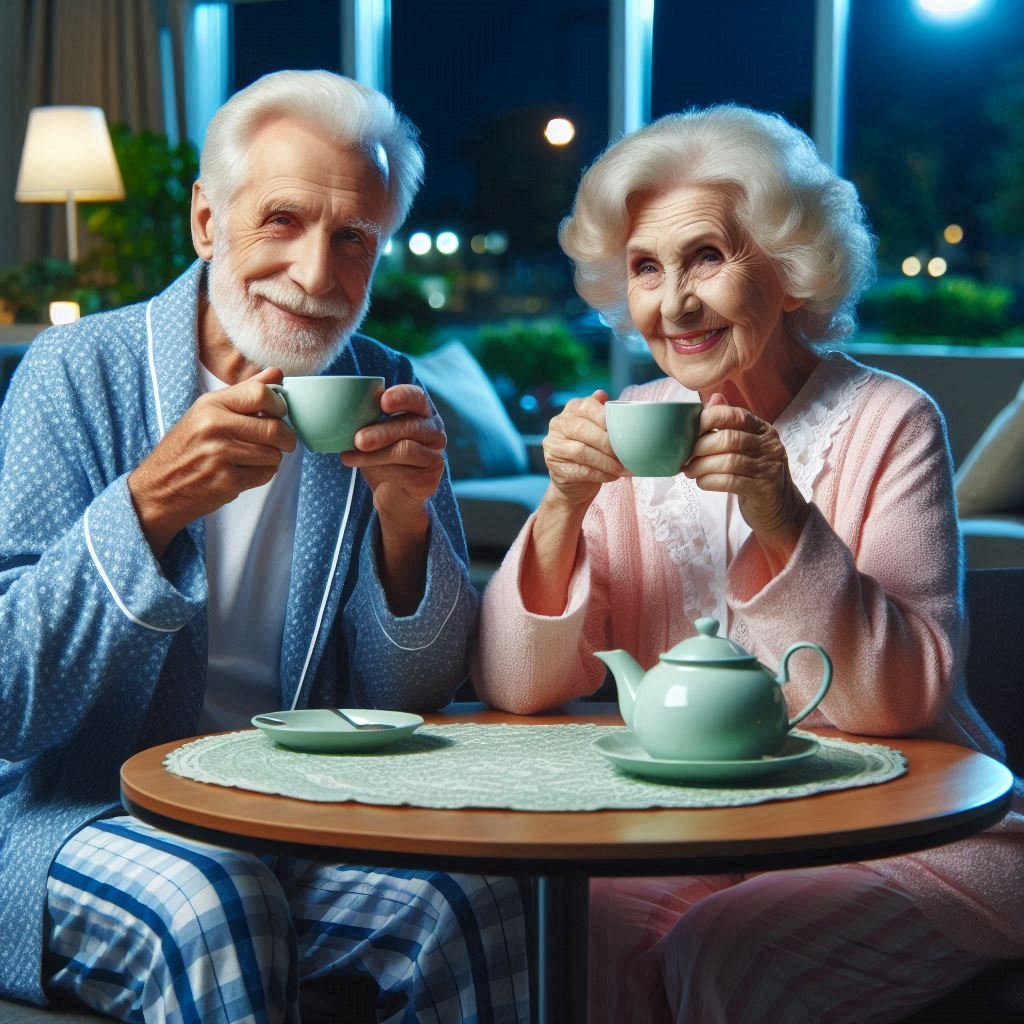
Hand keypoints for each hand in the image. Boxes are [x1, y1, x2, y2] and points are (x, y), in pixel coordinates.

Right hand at [128, 366, 295, 555]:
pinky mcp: (227, 481)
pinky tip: (246, 471)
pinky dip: (263, 474)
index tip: (279, 413)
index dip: (279, 405)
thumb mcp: (207, 412)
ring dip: (272, 458)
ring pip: (274, 454)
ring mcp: (221, 455)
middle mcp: (215, 426)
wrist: (158, 488)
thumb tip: (277, 373)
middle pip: (275, 428)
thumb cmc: (186, 448)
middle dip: (286, 438)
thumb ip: (244, 392)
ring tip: (254, 457)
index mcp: (211, 405)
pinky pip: (266, 474)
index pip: (261, 394)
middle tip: (282, 441)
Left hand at [342, 384, 445, 530]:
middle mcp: (433, 430)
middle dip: (383, 432)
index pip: (416, 397)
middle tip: (358, 439)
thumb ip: (363, 419)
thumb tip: (333, 408)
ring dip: (375, 455)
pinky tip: (364, 472)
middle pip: (411, 426)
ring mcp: (435, 455)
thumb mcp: (371, 433)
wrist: (393, 493)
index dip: (402, 397)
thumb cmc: (380, 454)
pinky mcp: (430, 478)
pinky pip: (406, 473)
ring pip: (406, 450)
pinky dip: (382, 472)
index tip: (382, 401)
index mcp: (420, 411)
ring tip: (348, 457)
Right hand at [541, 390, 625, 510]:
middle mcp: (558, 423)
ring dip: (606, 462)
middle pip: (583, 430)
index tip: (624, 430)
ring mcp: (553, 444)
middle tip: (628, 454)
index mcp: (572, 408)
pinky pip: (580, 470)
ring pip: (582, 451)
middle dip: (608, 444)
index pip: (587, 406)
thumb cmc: (592, 447)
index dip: (605, 418)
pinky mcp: (554, 465)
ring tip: (622, 469)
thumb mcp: (598, 427)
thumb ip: (602, 412)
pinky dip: (600, 474)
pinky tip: (613, 476)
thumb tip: (602, 394)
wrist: (574, 479)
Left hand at [684, 392, 808, 547]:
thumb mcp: (745, 445)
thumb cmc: (754, 472)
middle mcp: (768, 444)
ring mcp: (769, 466)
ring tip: (689, 471)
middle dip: (700, 447)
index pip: (735, 415)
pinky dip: (711, 481)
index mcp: (761, 428)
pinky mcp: (764, 489)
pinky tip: (702, 482)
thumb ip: (729, 423)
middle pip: (729, 439)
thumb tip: (711, 398)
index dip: (708, 419)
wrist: (780, 507)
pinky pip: (732, 481)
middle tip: (684, 457)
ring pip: (729, 461)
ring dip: (702, 466)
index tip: (688, 431)